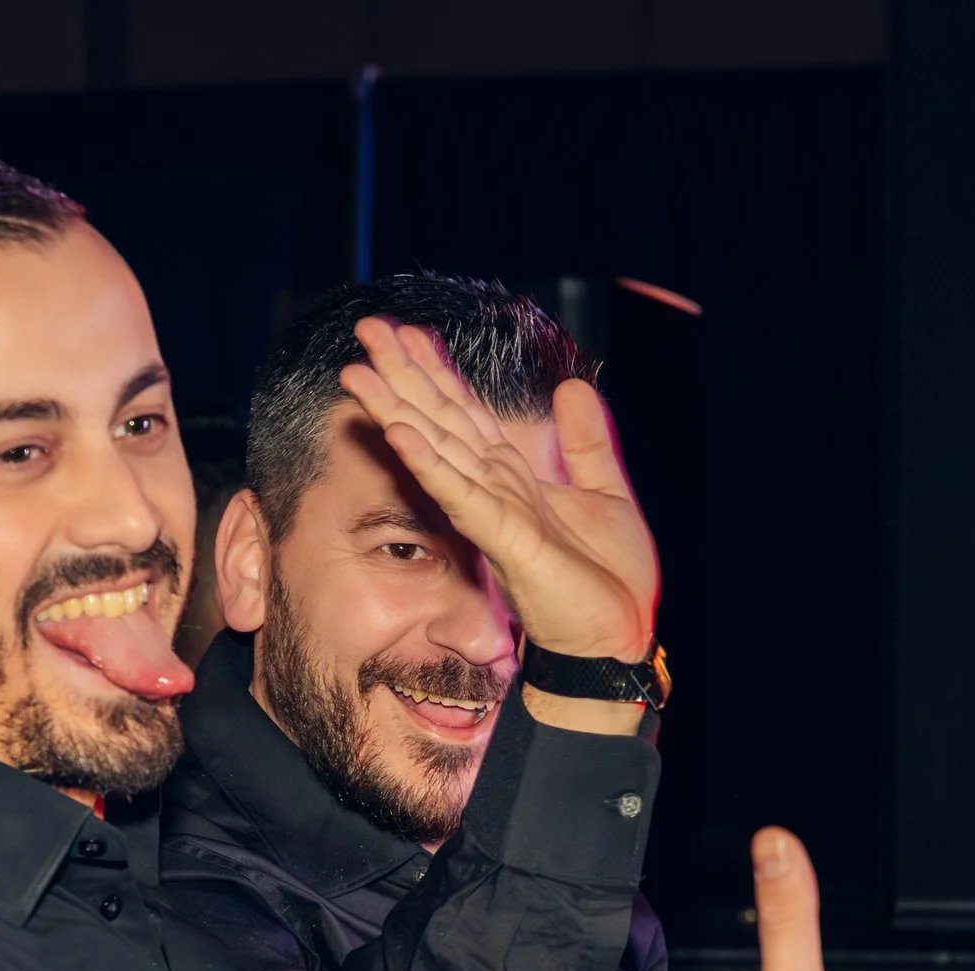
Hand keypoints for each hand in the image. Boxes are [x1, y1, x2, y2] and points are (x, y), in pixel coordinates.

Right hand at [339, 318, 656, 662]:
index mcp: (513, 478)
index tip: (405, 331)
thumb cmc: (609, 581)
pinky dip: (431, 464)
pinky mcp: (504, 541)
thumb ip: (586, 442)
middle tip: (365, 327)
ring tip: (358, 372)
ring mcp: (493, 514)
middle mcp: (493, 490)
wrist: (617, 640)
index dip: (436, 370)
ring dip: (397, 409)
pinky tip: (402, 434)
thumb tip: (572, 388)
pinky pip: (462, 496)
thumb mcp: (607, 494)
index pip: (465, 413)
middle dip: (402, 374)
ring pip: (436, 450)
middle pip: (439, 420)